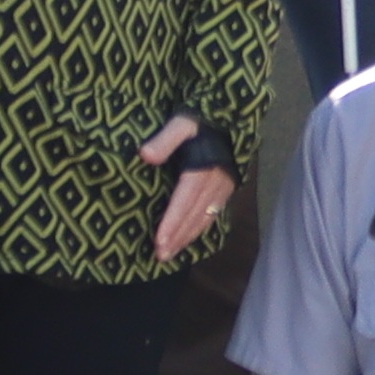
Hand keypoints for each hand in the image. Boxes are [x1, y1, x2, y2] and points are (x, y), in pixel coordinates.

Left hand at [143, 118, 229, 268]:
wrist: (229, 119)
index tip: (159, 241)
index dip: (172, 222)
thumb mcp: (182, 123)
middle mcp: (215, 183)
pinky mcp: (226, 191)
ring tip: (170, 253)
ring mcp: (223, 189)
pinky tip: (188, 239)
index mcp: (202, 168)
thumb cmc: (200, 121)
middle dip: (177, 236)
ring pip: (204, 219)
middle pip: (193, 215)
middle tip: (160, 255)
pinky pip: (212, 215)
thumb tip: (145, 156)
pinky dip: (199, 230)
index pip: (184, 200)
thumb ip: (165, 139)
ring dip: (187, 238)